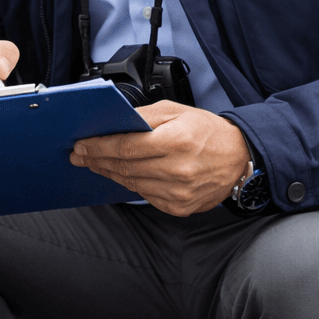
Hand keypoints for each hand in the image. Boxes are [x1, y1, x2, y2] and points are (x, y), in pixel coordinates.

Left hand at [69, 102, 250, 215]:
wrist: (239, 157)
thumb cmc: (207, 131)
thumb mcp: (175, 111)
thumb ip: (143, 116)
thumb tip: (114, 123)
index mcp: (175, 141)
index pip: (125, 147)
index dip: (98, 147)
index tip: (81, 145)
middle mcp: (177, 170)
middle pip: (124, 167)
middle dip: (96, 160)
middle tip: (79, 155)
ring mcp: (179, 192)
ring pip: (131, 183)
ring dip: (109, 173)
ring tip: (94, 164)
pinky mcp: (180, 207)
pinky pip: (145, 195)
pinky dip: (130, 184)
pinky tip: (120, 175)